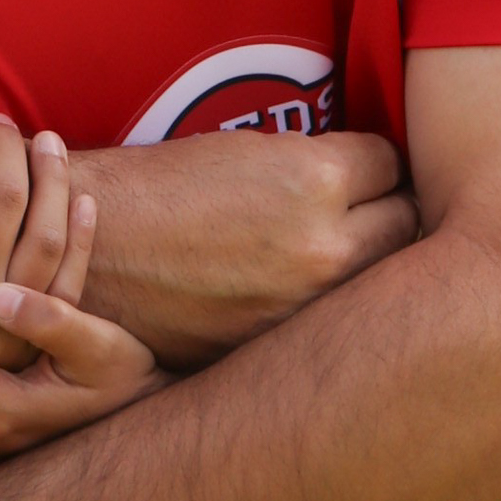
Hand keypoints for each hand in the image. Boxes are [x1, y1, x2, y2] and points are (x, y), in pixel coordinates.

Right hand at [0, 111, 86, 369]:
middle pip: (7, 200)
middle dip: (10, 147)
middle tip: (2, 121)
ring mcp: (0, 327)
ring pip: (45, 236)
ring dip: (54, 179)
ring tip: (47, 142)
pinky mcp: (25, 343)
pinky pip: (67, 282)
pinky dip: (81, 235)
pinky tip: (82, 196)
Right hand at [72, 127, 418, 367]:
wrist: (93, 255)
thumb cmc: (161, 189)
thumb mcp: (248, 153)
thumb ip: (317, 166)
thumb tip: (373, 179)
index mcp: (311, 179)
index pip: (391, 163)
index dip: (374, 162)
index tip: (364, 167)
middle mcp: (322, 246)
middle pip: (407, 223)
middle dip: (390, 210)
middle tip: (370, 207)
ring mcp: (305, 307)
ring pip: (381, 280)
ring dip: (370, 263)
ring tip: (341, 250)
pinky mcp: (281, 347)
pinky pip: (333, 319)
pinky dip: (328, 306)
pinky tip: (301, 290)